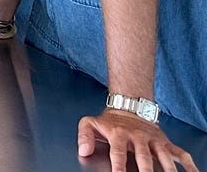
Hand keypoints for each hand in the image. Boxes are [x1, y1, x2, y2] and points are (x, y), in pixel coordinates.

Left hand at [78, 109, 197, 171]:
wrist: (130, 106)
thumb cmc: (110, 121)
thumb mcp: (90, 123)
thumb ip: (84, 136)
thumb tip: (83, 150)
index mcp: (119, 134)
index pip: (118, 152)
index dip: (119, 165)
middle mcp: (138, 137)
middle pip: (143, 156)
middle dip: (146, 170)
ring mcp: (153, 140)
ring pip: (163, 155)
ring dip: (167, 168)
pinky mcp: (164, 142)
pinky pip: (179, 153)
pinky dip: (188, 163)